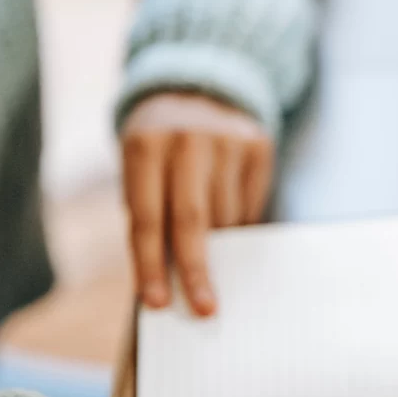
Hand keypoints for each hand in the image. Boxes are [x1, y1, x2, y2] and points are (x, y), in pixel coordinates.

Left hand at [121, 92, 273, 315]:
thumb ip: (150, 213)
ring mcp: (226, 141)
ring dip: (221, 246)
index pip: (147, 219)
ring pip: (227, 216)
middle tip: (205, 309)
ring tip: (214, 252)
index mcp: (145, 147)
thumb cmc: (159, 147)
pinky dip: (240, 222)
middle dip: (196, 270)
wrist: (197, 87)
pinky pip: (250, 204)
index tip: (157, 302)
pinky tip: (230, 220)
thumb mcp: (140, 167)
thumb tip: (170, 276)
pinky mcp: (257, 146)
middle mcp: (186, 141)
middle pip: (192, 221)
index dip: (151, 264)